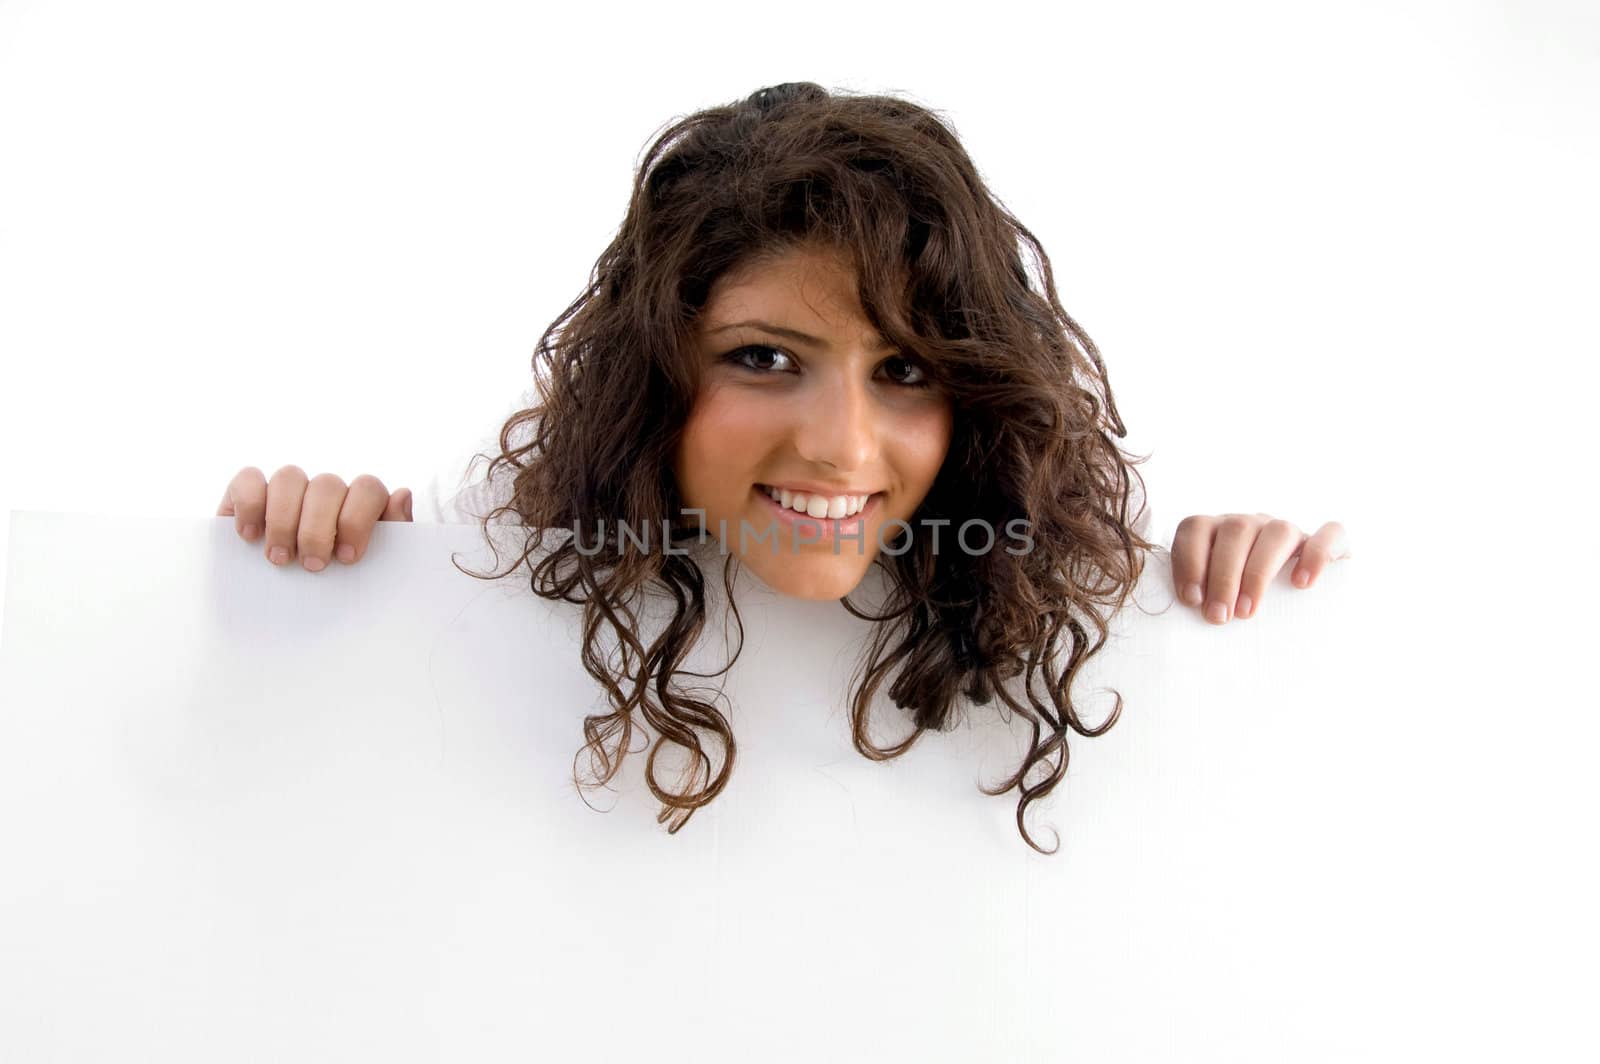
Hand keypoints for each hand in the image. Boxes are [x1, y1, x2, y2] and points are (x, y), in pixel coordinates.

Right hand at [217, 465, 412, 571]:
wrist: (287, 613)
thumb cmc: (339, 588)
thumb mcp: (372, 569)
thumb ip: (394, 536)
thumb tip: (402, 495)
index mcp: (360, 505)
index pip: (367, 488)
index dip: (357, 519)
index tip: (347, 558)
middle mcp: (325, 491)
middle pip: (327, 485)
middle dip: (318, 529)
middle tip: (312, 566)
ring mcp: (287, 489)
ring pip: (289, 477)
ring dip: (284, 520)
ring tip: (280, 558)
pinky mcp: (247, 492)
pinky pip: (249, 478)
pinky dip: (250, 504)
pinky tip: (250, 536)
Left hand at [1171, 513, 1350, 624]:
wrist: (1298, 612)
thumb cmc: (1236, 610)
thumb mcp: (1211, 602)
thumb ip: (1194, 601)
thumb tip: (1171, 624)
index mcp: (1216, 532)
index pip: (1195, 527)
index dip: (1189, 560)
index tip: (1190, 600)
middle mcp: (1251, 525)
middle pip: (1235, 530)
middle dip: (1223, 575)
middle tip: (1218, 617)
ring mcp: (1290, 531)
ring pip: (1278, 531)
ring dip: (1259, 572)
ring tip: (1248, 612)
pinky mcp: (1330, 544)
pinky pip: (1331, 535)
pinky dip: (1317, 555)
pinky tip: (1303, 584)